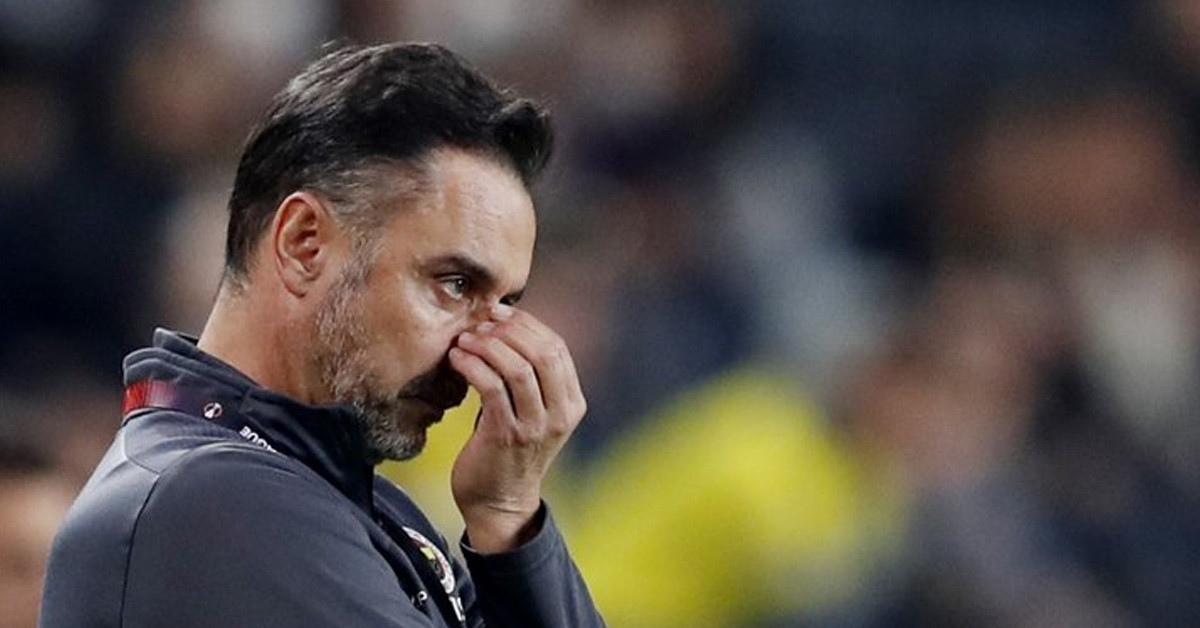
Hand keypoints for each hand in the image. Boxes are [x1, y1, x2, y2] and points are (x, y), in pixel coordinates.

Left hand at [447, 304, 586, 552]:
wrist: (499, 504)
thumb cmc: (508, 450)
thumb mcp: (532, 412)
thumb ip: (530, 377)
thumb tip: (505, 327)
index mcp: (572, 403)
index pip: (557, 347)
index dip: (527, 323)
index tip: (499, 312)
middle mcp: (560, 414)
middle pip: (542, 352)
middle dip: (509, 329)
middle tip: (481, 322)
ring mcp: (536, 426)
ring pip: (519, 367)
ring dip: (488, 346)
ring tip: (465, 340)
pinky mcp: (507, 436)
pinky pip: (492, 387)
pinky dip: (473, 366)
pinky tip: (457, 359)